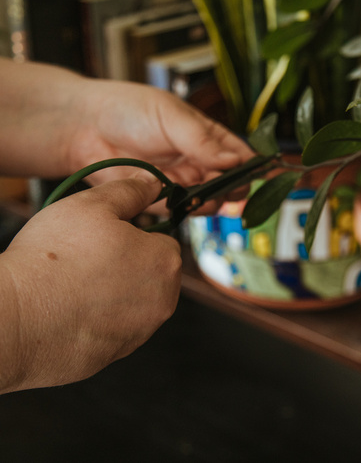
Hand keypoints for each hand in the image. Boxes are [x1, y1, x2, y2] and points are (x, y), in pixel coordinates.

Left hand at [0, 59, 254, 188]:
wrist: (81, 127)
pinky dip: (188, 210)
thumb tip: (235, 160)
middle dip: (236, 189)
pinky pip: (182, 211)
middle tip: (233, 190)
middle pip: (230, 183)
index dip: (252, 166)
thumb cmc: (126, 109)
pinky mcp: (159, 201)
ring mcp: (180, 183)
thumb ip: (202, 140)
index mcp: (206, 137)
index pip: (239, 155)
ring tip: (210, 198)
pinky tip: (187, 202)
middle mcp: (198, 161)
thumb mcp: (169, 115)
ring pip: (210, 201)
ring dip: (214, 202)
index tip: (260, 174)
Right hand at [0, 173, 179, 392]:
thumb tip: (152, 184)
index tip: (109, 235)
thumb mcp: (93, 205)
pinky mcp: (114, 354)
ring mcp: (140, 333)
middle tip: (87, 257)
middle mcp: (162, 302)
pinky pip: (111, 329)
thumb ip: (130, 191)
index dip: (135, 233)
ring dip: (111, 292)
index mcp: (166, 263)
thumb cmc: (53, 261)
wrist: (15, 320)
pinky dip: (96, 319)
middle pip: (151, 273)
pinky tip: (68, 309)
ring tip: (74, 283)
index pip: (164, 240)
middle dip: (127, 263)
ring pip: (132, 302)